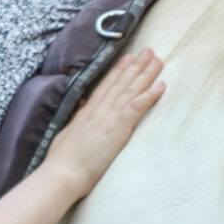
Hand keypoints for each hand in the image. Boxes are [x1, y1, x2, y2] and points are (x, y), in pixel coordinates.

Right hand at [43, 48, 165, 193]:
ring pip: (131, 89)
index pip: (106, 86)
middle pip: (121, 82)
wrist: (62, 173)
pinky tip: (162, 85)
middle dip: (136, 65)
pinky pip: (137, 106)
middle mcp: (98, 110)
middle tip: (148, 51)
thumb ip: (77, 119)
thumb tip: (82, 106)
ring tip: (158, 60)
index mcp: (87, 112)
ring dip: (146, 74)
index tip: (127, 57)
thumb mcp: (67, 134)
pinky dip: (150, 94)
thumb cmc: (62, 161)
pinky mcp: (118, 127)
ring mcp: (109, 116)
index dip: (118, 71)